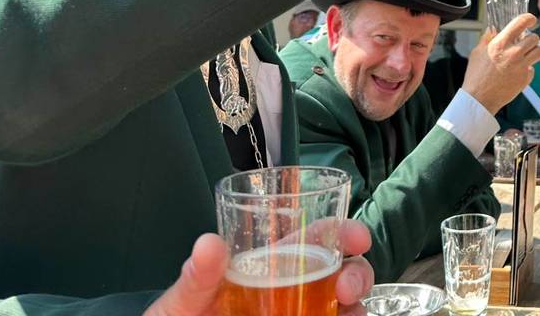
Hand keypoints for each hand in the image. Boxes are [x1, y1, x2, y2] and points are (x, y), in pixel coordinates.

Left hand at [145, 222, 374, 315]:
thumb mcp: (181, 303)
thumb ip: (196, 277)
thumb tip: (209, 243)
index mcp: (269, 267)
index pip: (316, 239)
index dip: (344, 231)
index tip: (357, 238)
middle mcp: (294, 293)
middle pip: (344, 273)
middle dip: (358, 274)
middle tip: (346, 289)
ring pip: (349, 309)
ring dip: (356, 310)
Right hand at [463, 13, 539, 112]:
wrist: (479, 99)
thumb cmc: (476, 75)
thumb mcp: (477, 53)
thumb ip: (487, 39)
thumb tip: (493, 29)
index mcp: (501, 43)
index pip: (521, 22)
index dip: (529, 18)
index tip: (531, 20)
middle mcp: (514, 53)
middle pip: (535, 38)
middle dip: (530, 39)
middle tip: (524, 42)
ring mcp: (521, 66)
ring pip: (539, 52)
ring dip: (533, 52)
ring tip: (525, 55)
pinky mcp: (525, 78)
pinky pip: (533, 69)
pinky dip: (527, 69)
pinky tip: (517, 71)